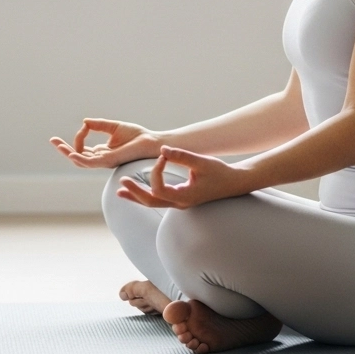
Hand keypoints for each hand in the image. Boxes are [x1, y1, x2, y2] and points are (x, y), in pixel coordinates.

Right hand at [50, 118, 162, 168]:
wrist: (151, 142)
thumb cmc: (137, 136)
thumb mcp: (114, 127)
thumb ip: (99, 125)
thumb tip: (84, 122)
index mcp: (103, 152)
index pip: (83, 149)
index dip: (79, 137)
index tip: (85, 126)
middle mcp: (102, 158)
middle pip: (78, 157)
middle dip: (64, 149)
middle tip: (53, 140)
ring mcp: (104, 161)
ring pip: (81, 161)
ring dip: (68, 153)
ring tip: (57, 145)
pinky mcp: (109, 161)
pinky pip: (91, 162)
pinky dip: (80, 158)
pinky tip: (71, 153)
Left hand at [115, 145, 252, 208]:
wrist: (234, 183)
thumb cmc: (220, 173)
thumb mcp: (201, 162)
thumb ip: (181, 156)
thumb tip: (162, 149)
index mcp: (184, 196)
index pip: (159, 188)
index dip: (156, 170)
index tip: (163, 156)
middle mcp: (180, 203)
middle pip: (151, 202)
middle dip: (135, 192)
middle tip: (122, 181)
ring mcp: (180, 204)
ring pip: (153, 203)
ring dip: (136, 196)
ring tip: (120, 191)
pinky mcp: (181, 199)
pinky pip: (159, 199)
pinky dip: (146, 195)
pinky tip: (135, 191)